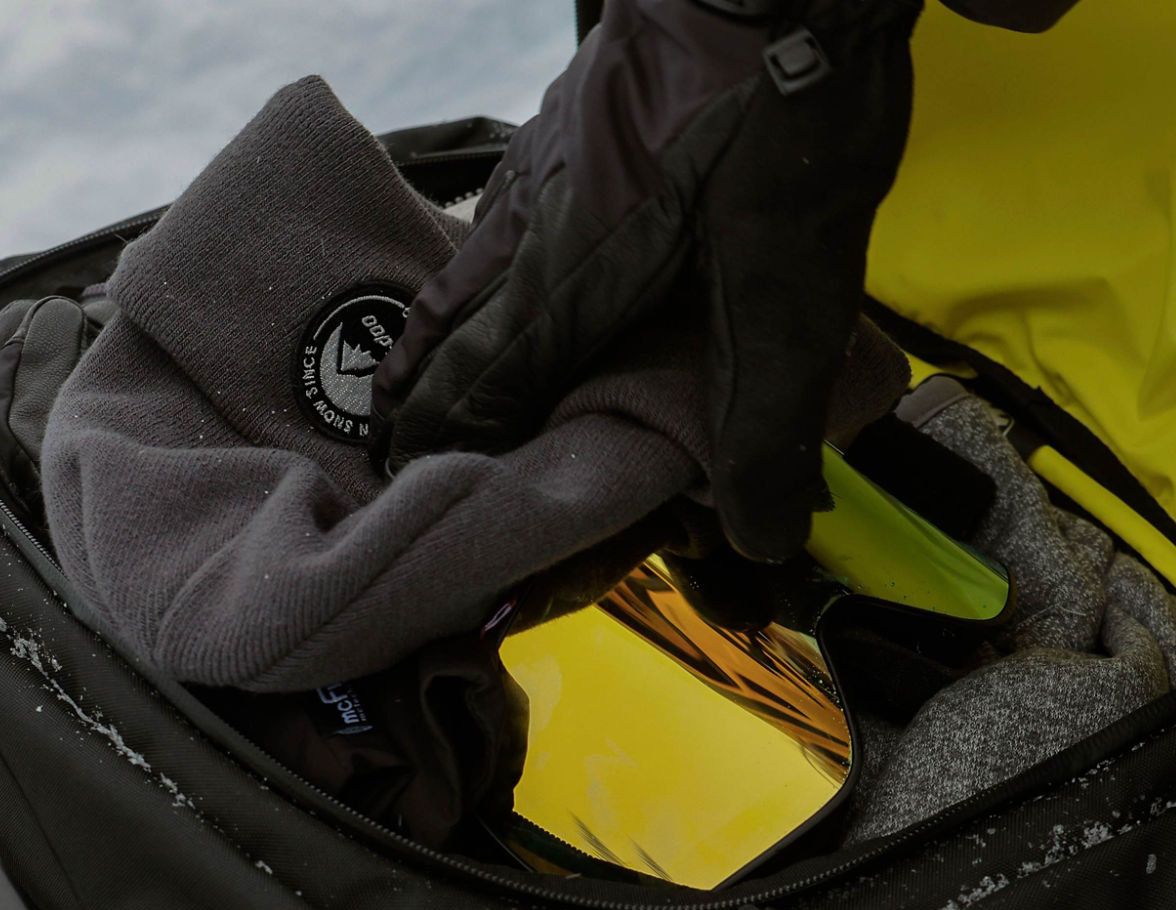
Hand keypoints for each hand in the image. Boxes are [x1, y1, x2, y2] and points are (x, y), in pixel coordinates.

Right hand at [370, 0, 923, 561]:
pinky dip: (483, 252)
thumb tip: (759, 532)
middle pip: (454, 325)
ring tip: (413, 362)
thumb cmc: (776, 112)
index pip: (485, 385)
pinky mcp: (576, 111)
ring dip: (440, 324)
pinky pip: (504, 204)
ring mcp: (548, 157)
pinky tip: (504, 243)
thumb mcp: (790, 282)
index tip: (418, 495)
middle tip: (385, 442)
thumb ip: (765, 412)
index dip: (453, 447)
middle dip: (420, 393)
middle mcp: (536, 220)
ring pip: (470, 260)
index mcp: (570, 273)